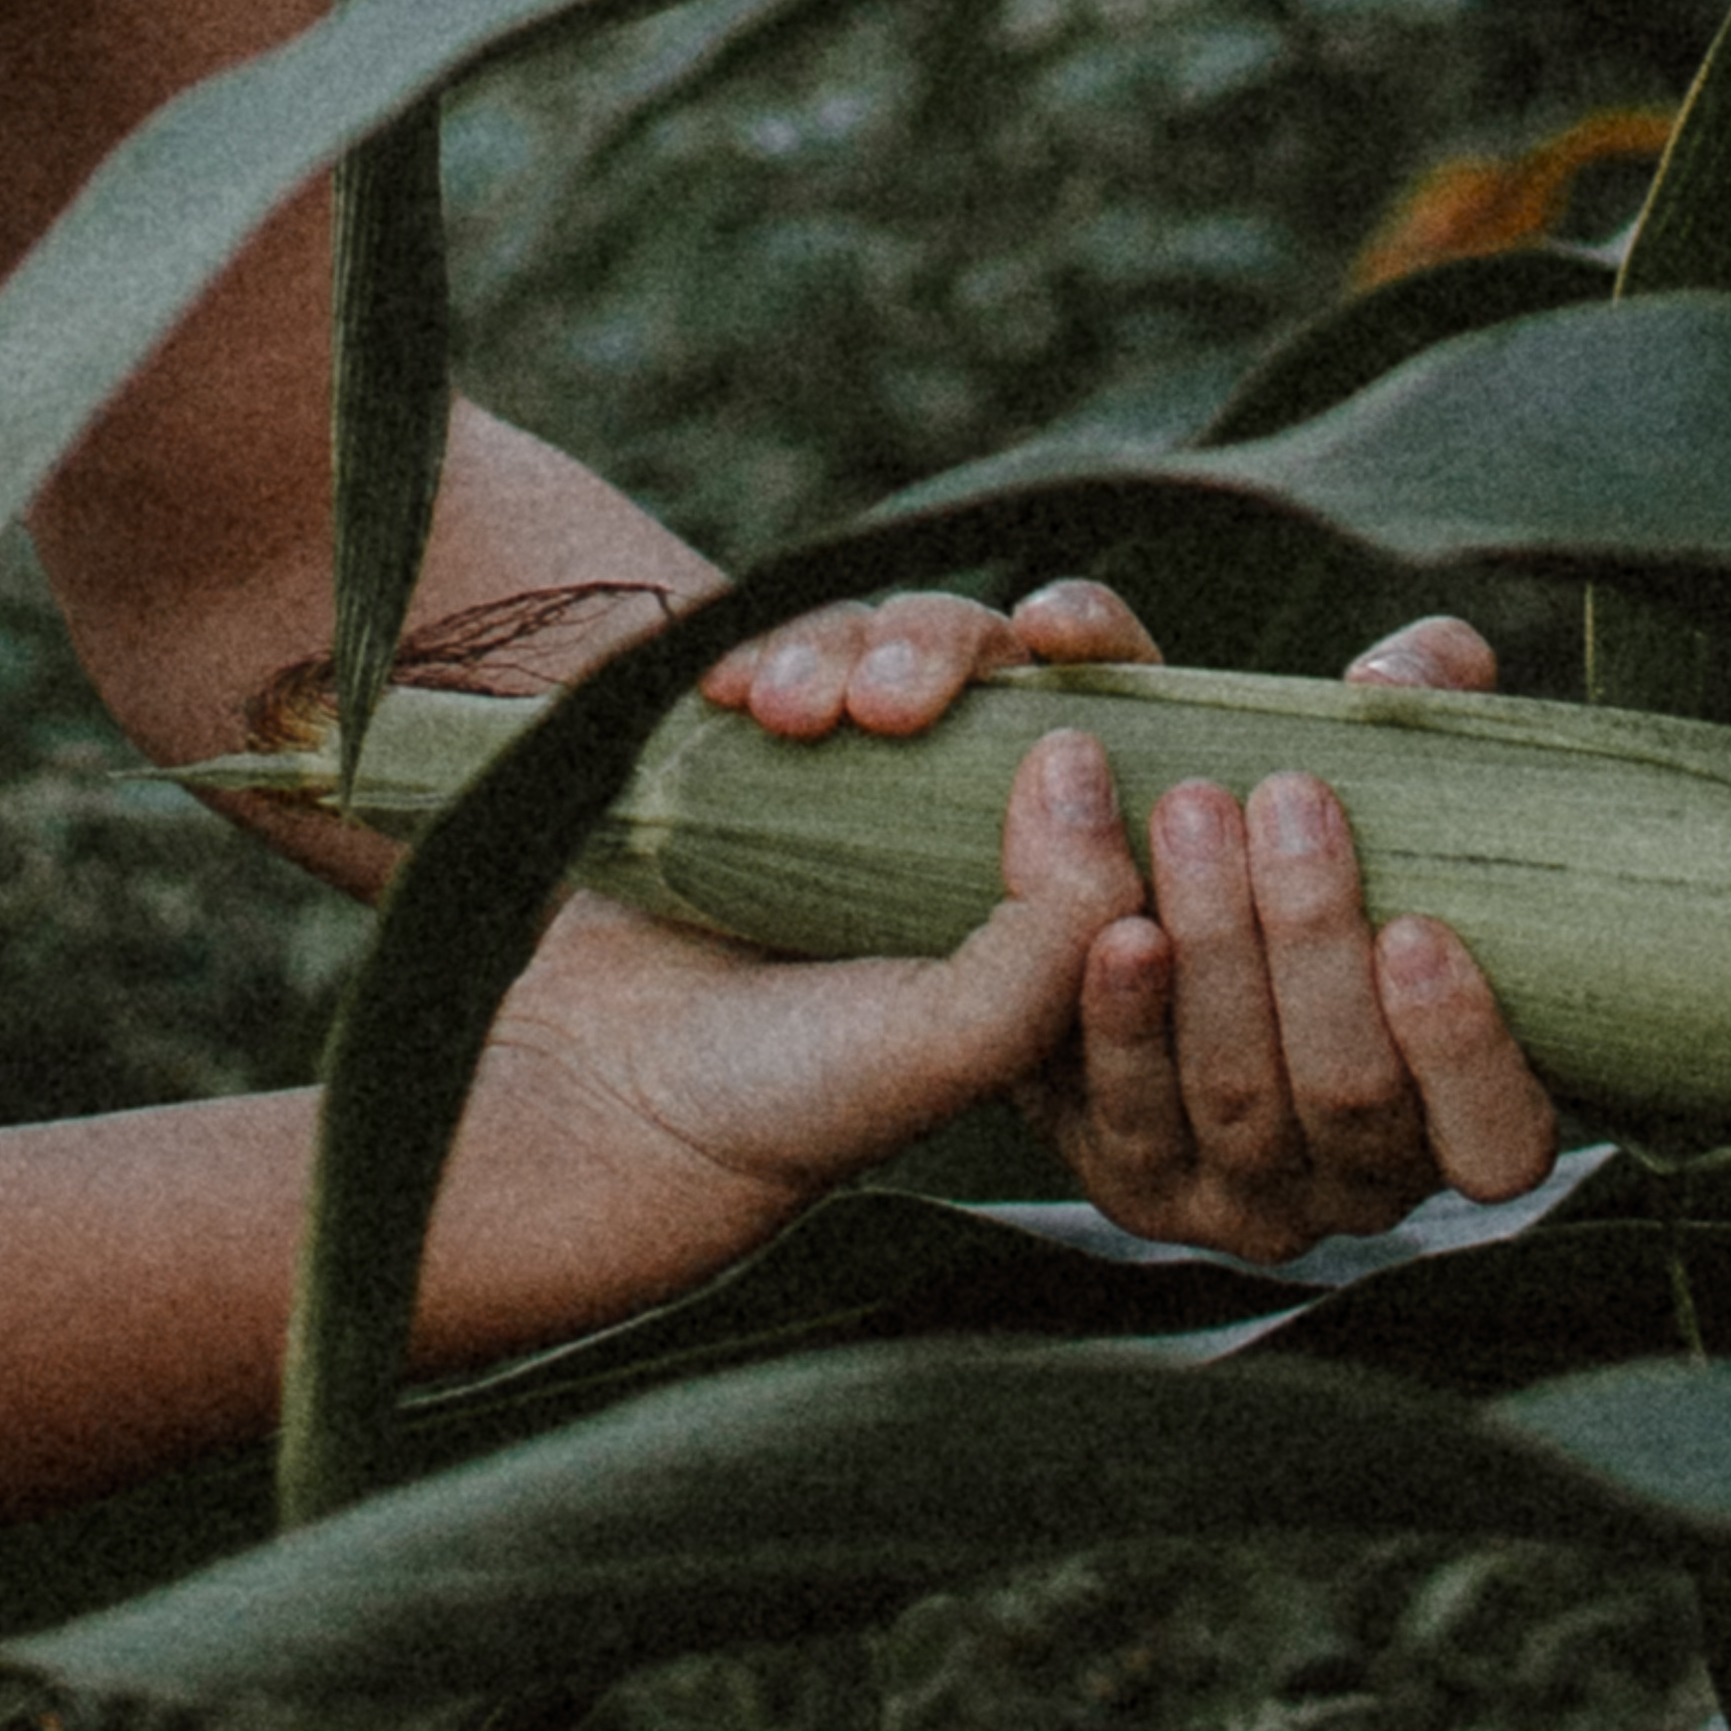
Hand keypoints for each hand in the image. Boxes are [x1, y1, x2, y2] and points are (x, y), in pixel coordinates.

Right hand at [473, 710, 1157, 1306]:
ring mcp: (855, 788)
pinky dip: (758, 649)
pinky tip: (728, 693)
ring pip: (879, 644)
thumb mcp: (965, 1035)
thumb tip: (1072, 747)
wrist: (618, 1103)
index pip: (1111, 725)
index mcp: (1045, 890)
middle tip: (881, 706)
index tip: (1057, 626)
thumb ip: (1059, 919)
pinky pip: (776, 656)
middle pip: (989, 660)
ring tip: (779, 713)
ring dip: (838, 647)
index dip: (1098, 647)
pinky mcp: (756, 766)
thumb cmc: (806, 1093)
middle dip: (937, 645)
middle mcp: (960, 828)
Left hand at [696, 587, 1557, 1261]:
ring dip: (1211, 954)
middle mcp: (1360, 1185)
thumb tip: (1384, 675)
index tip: (1416, 925)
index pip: (1502, 1144)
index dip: (1465, 1051)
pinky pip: (1120, 1115)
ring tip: (1191, 811)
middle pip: (1344, 1094)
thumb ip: (1424, 698)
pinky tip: (1110, 927)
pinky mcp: (1130, 1179)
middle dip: (1308, 943)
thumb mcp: (1394, 767)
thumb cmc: (1324, 835)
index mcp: (1459, 1119)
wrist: (1166, 903)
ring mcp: (1239, 1198)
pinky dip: (1117, 1019)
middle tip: (1276, 798)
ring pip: (1232, 1098)